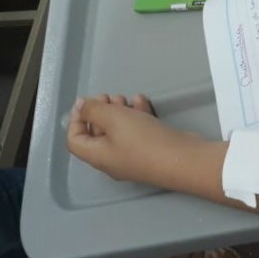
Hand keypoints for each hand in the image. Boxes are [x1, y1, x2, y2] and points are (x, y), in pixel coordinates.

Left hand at [67, 93, 207, 184]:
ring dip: (120, 111)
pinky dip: (137, 115)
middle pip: (98, 134)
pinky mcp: (152, 150)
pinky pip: (138, 131)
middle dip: (101, 111)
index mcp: (98, 156)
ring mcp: (134, 156)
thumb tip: (81, 106)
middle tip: (109, 98)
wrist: (183, 159)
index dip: (75, 120)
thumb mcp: (113, 118)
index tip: (85, 103)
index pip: (75, 140)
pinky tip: (142, 102)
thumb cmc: (144, 141)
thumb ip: (93, 110)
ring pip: (119, 131)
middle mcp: (113, 159)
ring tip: (127, 98)